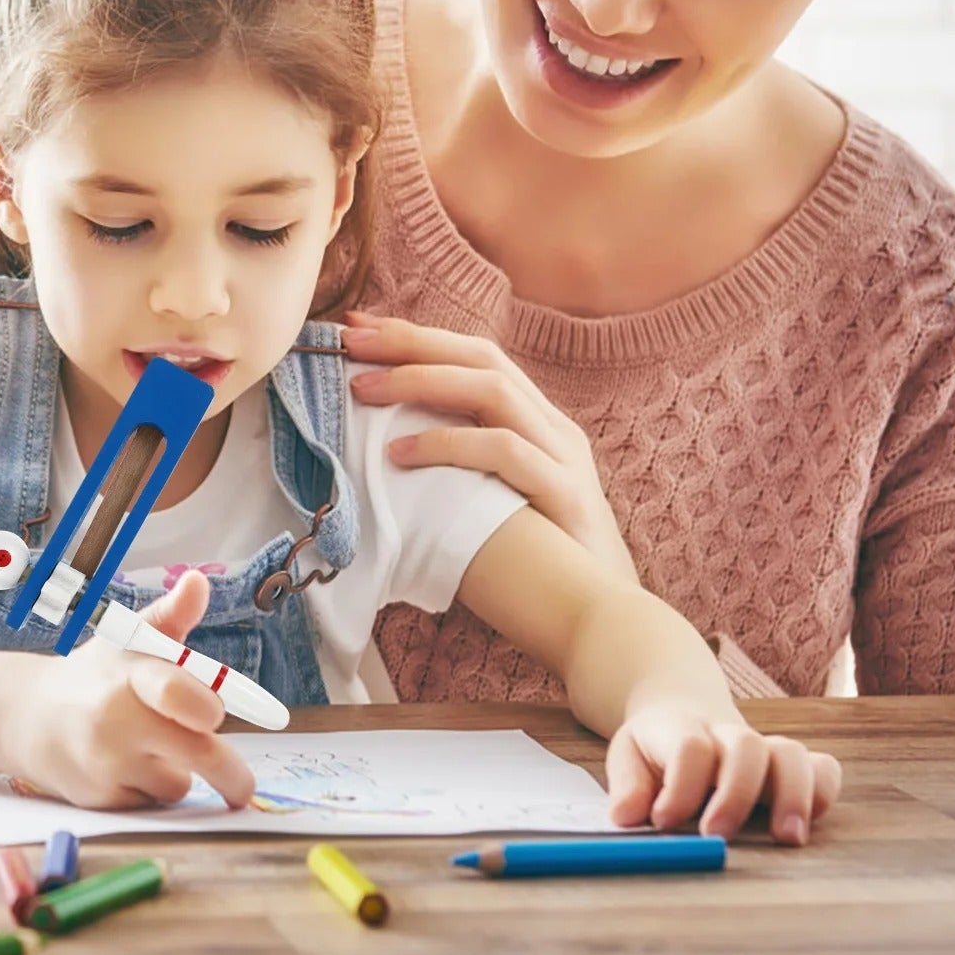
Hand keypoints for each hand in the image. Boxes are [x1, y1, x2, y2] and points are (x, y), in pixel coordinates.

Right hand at [0, 571, 256, 810]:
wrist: (28, 717)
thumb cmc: (95, 675)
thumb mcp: (129, 638)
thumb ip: (172, 614)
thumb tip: (198, 580)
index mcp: (130, 676)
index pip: (174, 693)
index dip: (205, 706)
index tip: (219, 716)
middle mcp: (116, 722)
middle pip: (196, 753)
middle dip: (229, 773)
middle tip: (245, 787)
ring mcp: (107, 764)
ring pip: (176, 783)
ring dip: (180, 772)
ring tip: (152, 746)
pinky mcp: (100, 800)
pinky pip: (150, 803)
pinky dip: (151, 790)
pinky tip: (128, 767)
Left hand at [343, 310, 634, 579]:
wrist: (606, 627)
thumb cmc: (533, 568)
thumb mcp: (488, 502)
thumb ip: (454, 470)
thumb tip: (378, 448)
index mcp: (537, 423)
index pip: (475, 356)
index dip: (418, 336)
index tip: (357, 327)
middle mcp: (554, 428)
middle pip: (482, 357)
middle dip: (412, 342)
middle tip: (349, 342)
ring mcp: (565, 458)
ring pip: (493, 390)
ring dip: (421, 382)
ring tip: (363, 391)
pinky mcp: (567, 497)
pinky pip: (505, 453)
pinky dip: (448, 444)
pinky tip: (400, 454)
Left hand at [606, 701, 842, 845]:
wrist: (685, 713)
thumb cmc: (656, 747)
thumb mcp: (628, 757)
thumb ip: (628, 786)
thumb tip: (627, 817)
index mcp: (682, 729)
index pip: (690, 747)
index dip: (680, 787)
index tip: (663, 823)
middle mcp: (728, 735)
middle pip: (746, 747)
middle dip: (736, 794)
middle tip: (715, 835)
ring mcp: (764, 749)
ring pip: (791, 754)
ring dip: (793, 796)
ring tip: (786, 839)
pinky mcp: (791, 767)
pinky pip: (823, 769)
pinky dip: (823, 792)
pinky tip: (807, 822)